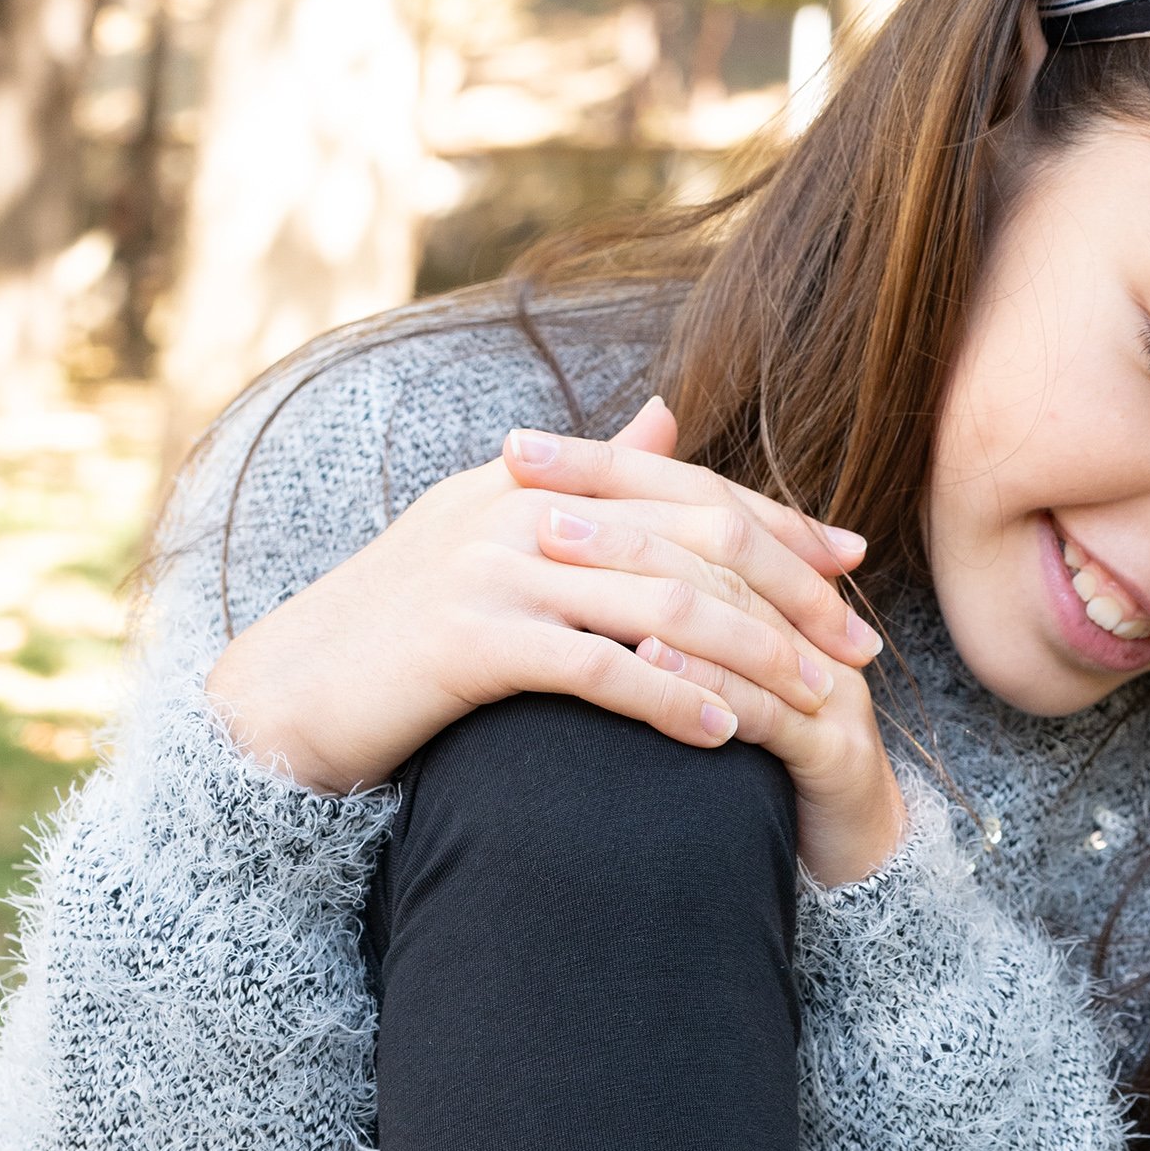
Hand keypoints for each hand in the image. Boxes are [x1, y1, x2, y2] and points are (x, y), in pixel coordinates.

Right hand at [204, 399, 893, 881]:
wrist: (290, 693)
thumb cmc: (400, 627)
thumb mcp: (494, 531)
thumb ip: (591, 478)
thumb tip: (667, 414)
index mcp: (539, 480)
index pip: (689, 489)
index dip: (780, 525)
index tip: (854, 564)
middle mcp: (523, 509)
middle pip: (694, 541)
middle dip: (790, 596)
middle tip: (859, 649)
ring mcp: (494, 572)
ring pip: (661, 606)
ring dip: (752, 657)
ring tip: (816, 702)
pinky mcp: (472, 643)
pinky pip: (596, 670)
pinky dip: (667, 702)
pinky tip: (722, 736)